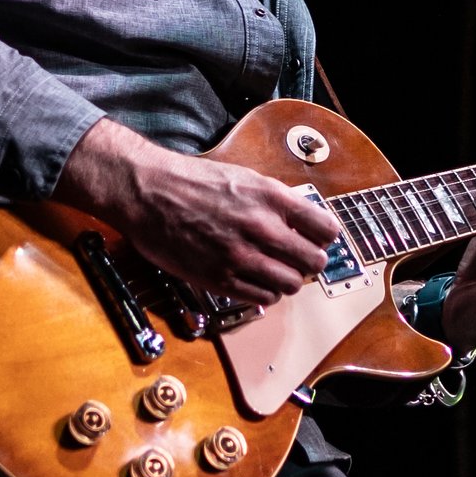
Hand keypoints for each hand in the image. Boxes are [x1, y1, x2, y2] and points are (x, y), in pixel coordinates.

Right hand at [55, 118, 341, 309]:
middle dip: (309, 261)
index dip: (324, 236)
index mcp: (271, 198)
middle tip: (298, 258)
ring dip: (288, 280)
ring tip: (275, 271)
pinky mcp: (220, 280)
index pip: (326, 229)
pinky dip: (265, 293)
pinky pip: (263, 299)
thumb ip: (277, 201)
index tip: (317, 238)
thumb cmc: (192, 181)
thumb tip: (303, 222)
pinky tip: (256, 280)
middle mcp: (261, 228)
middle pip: (313, 262)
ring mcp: (241, 257)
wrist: (149, 193)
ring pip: (291, 285)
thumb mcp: (245, 178)